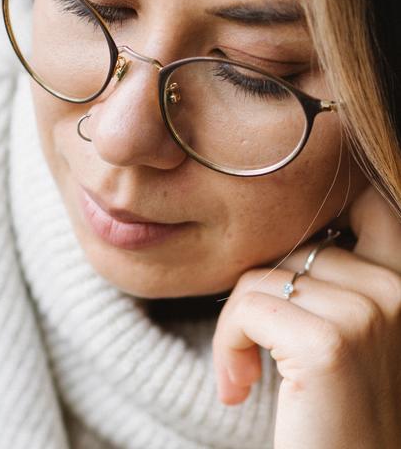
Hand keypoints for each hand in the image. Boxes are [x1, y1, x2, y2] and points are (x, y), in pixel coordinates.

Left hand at [212, 186, 400, 448]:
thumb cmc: (340, 407)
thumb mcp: (347, 332)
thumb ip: (331, 279)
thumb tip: (277, 222)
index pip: (364, 203)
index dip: (312, 218)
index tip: (280, 280)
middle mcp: (398, 289)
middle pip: (290, 246)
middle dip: (257, 296)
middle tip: (251, 350)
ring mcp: (367, 312)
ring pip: (259, 277)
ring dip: (236, 327)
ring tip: (246, 372)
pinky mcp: (327, 343)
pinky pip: (246, 309)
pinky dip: (226, 344)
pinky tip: (239, 384)